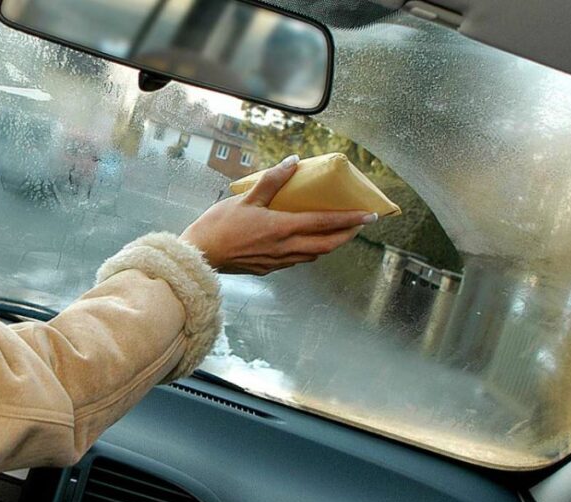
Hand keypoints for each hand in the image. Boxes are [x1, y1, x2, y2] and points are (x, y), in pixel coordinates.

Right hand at [180, 155, 376, 275]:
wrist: (200, 256)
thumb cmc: (219, 226)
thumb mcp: (245, 199)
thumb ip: (272, 181)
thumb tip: (292, 163)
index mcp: (282, 228)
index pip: (325, 223)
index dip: (350, 219)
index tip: (370, 215)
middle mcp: (285, 248)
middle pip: (327, 245)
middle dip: (346, 235)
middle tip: (358, 225)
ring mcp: (278, 261)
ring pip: (313, 255)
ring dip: (329, 244)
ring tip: (335, 232)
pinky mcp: (268, 268)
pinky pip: (296, 260)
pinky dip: (308, 250)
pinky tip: (304, 242)